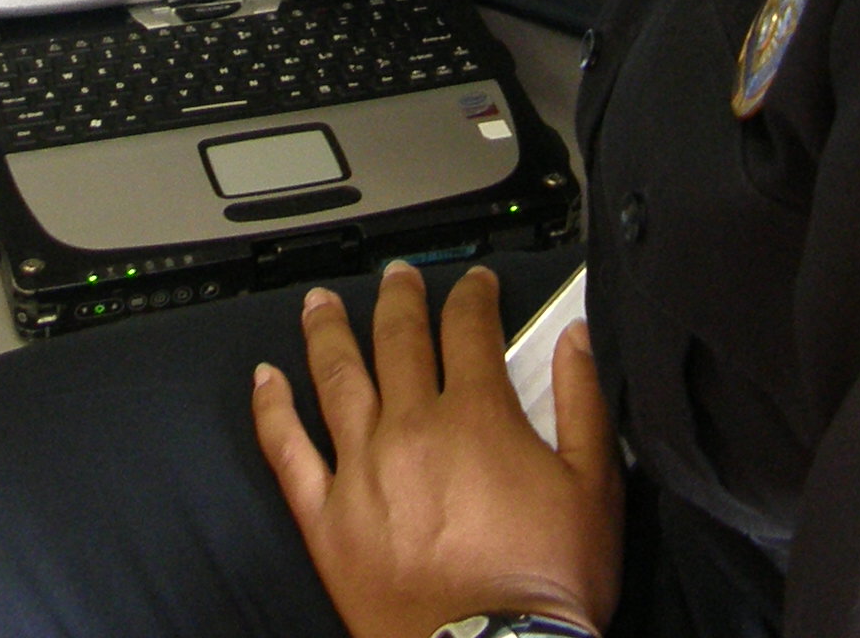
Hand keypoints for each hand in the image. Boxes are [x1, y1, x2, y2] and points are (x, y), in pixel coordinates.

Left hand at [254, 264, 621, 637]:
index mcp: (477, 416)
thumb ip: (583, 401)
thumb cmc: (546, 582)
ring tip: (319, 303)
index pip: (469, 328)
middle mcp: (412, 429)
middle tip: (397, 277)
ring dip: (328, 331)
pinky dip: (272, 409)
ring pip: (337, 378)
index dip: (472, 295)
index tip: (474, 283)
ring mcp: (363, 471)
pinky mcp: (328, 518)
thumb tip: (576, 337)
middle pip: (398, 339)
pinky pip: (288, 451)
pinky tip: (264, 380)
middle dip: (399, 298)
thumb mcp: (594, 486)